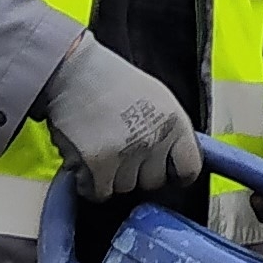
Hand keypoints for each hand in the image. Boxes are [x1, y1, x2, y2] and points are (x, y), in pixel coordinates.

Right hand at [37, 34, 200, 199]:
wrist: (73, 70)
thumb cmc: (111, 80)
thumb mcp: (157, 98)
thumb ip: (168, 129)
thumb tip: (173, 158)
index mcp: (175, 123)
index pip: (189, 168)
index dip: (175, 173)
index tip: (165, 174)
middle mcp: (154, 140)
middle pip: (152, 182)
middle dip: (137, 172)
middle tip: (120, 152)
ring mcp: (127, 153)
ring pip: (124, 188)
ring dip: (110, 177)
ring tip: (99, 148)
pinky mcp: (98, 164)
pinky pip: (98, 192)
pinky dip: (89, 184)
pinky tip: (84, 163)